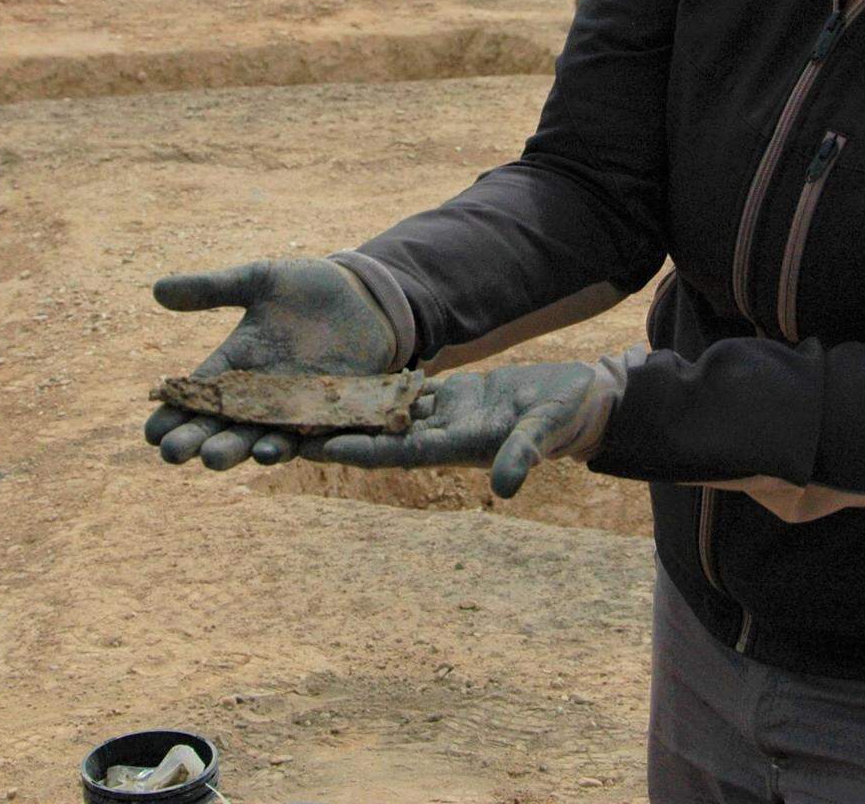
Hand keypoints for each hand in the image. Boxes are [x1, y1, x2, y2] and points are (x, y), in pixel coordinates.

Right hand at [144, 258, 395, 470]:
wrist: (365, 296)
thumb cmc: (308, 287)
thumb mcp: (259, 280)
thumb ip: (212, 288)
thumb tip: (156, 289)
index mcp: (234, 365)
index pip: (196, 396)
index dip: (172, 415)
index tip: (150, 431)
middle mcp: (259, 394)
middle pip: (221, 425)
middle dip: (197, 440)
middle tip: (174, 453)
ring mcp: (294, 406)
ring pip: (259, 437)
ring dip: (238, 449)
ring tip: (216, 457)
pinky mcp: (330, 412)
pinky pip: (309, 434)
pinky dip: (291, 442)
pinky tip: (273, 448)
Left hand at [312, 361, 608, 498]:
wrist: (579, 402)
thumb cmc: (565, 416)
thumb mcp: (545, 431)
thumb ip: (523, 455)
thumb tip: (506, 485)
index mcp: (455, 446)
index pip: (395, 451)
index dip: (358, 449)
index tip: (316, 448)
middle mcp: (438, 435)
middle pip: (376, 436)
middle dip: (333, 434)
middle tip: (285, 430)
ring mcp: (441, 417)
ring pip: (382, 415)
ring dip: (345, 412)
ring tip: (298, 402)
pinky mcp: (448, 398)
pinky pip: (402, 395)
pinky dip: (374, 390)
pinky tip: (341, 380)